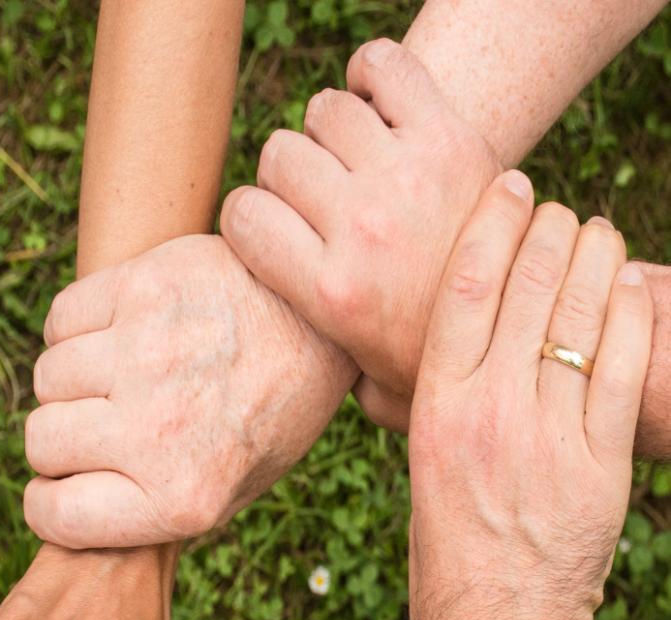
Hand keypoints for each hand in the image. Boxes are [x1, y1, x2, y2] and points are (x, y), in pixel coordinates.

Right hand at [22, 235, 356, 548]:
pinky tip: (122, 332)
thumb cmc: (270, 412)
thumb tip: (64, 507)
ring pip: (47, 378)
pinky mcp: (143, 288)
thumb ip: (150, 506)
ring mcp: (148, 355)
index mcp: (183, 497)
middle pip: (41, 442)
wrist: (322, 321)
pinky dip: (77, 329)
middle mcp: (160, 431)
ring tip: (124, 374)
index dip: (51, 503)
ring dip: (73, 381)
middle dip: (64, 439)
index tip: (66, 487)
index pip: (54, 516)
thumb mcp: (231, 487)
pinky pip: (61, 320)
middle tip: (107, 424)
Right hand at [220, 39, 499, 431]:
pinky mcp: (449, 136)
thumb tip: (283, 392)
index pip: (243, 217)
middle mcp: (361, 229)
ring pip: (326, 110)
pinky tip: (382, 109)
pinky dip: (373, 75)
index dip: (251, 220)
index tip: (275, 230)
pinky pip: (383, 66)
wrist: (536, 322)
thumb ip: (324, 382)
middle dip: (293, 176)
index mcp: (332, 293)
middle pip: (281, 156)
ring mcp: (406, 178)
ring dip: (335, 131)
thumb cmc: (446, 361)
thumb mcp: (375, 392)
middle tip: (324, 199)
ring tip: (359, 160)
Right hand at [407, 172, 652, 619]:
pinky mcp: (601, 468)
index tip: (512, 186)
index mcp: (434, 412)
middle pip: (529, 288)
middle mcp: (489, 416)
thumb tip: (429, 344)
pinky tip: (629, 288)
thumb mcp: (422, 469)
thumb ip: (428, 403)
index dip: (495, 224)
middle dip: (553, 230)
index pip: (465, 289)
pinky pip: (623, 370)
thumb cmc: (450, 551)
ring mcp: (548, 441)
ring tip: (599, 235)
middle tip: (562, 212)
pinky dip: (630, 316)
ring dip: (597, 260)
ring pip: (580, 318)